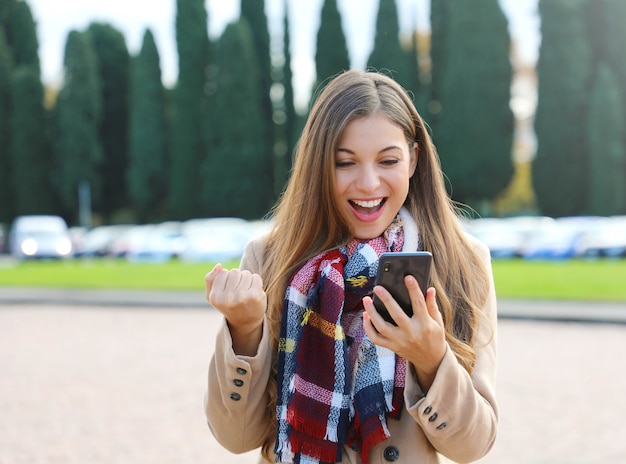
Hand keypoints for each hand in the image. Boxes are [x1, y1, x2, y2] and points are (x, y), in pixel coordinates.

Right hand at [205, 263, 266, 354]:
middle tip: (238, 290)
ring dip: (247, 280)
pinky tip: (253, 292)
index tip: (229, 289)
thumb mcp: (213, 296)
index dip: (227, 278)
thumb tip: (219, 265)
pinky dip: (256, 282)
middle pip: (234, 271)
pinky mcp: (255, 296)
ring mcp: (242, 297)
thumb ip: (210, 279)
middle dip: (237, 278)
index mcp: (215, 297)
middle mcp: (227, 298)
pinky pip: (256, 277)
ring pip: (246, 273)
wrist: (245, 322)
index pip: (223, 272)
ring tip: (245, 291)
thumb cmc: (228, 305)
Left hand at [362, 275, 446, 390]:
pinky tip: (365, 316)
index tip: (408, 277)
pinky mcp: (392, 347)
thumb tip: (429, 289)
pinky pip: (376, 338)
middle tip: (378, 287)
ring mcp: (400, 341)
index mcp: (425, 325)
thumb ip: (432, 305)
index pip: (419, 304)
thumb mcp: (438, 322)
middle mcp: (411, 333)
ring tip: (366, 299)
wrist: (431, 361)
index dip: (414, 290)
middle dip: (386, 300)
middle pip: (396, 314)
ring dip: (372, 313)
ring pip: (382, 327)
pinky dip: (368, 327)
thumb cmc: (434, 337)